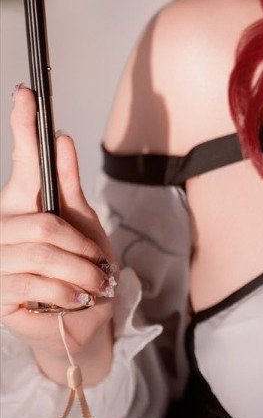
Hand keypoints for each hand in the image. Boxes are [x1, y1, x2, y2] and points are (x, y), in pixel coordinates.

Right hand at [0, 85, 118, 360]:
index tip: (27, 93)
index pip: (23, 163)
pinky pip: (39, 284)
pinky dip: (69, 291)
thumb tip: (59, 139)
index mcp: (21, 205)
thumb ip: (68, 184)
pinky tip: (76, 297)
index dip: (22, 127)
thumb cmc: (81, 272)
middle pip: (44, 224)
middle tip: (98, 263)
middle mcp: (1, 229)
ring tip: (93, 283)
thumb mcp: (84, 225)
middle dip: (80, 246)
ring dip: (80, 272)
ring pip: (44, 254)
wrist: (78, 325)